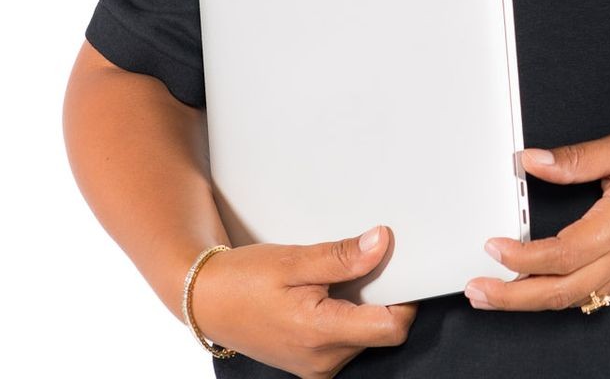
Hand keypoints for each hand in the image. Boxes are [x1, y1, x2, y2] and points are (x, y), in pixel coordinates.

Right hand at [191, 228, 416, 378]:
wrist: (205, 301)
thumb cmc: (242, 280)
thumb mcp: (292, 260)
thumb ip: (340, 257)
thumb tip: (381, 243)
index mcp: (320, 334)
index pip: (390, 328)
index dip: (404, 298)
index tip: (399, 268)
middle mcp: (322, 359)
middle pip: (380, 331)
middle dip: (380, 297)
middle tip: (360, 265)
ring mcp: (316, 366)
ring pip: (364, 337)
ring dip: (361, 308)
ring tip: (332, 281)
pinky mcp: (311, 364)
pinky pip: (345, 342)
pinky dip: (345, 317)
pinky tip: (324, 296)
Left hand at [465, 129, 609, 312]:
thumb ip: (576, 160)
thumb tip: (531, 161)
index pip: (559, 256)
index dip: (520, 258)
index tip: (492, 249)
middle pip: (560, 293)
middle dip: (513, 298)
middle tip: (477, 294)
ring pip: (577, 299)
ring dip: (534, 300)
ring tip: (499, 293)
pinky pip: (597, 295)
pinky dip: (565, 295)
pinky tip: (546, 286)